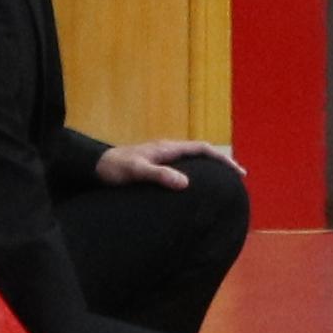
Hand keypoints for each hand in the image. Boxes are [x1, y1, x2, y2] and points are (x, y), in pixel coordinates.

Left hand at [96, 137, 233, 187]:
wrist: (95, 166)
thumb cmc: (115, 169)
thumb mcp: (137, 172)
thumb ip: (159, 175)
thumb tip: (186, 183)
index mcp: (167, 148)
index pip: (202, 148)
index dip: (222, 158)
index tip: (238, 172)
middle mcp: (167, 149)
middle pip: (201, 152)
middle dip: (220, 162)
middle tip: (237, 177)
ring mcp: (161, 155)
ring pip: (192, 158)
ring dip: (209, 166)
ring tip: (222, 181)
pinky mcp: (155, 163)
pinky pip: (183, 165)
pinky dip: (196, 171)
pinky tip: (194, 184)